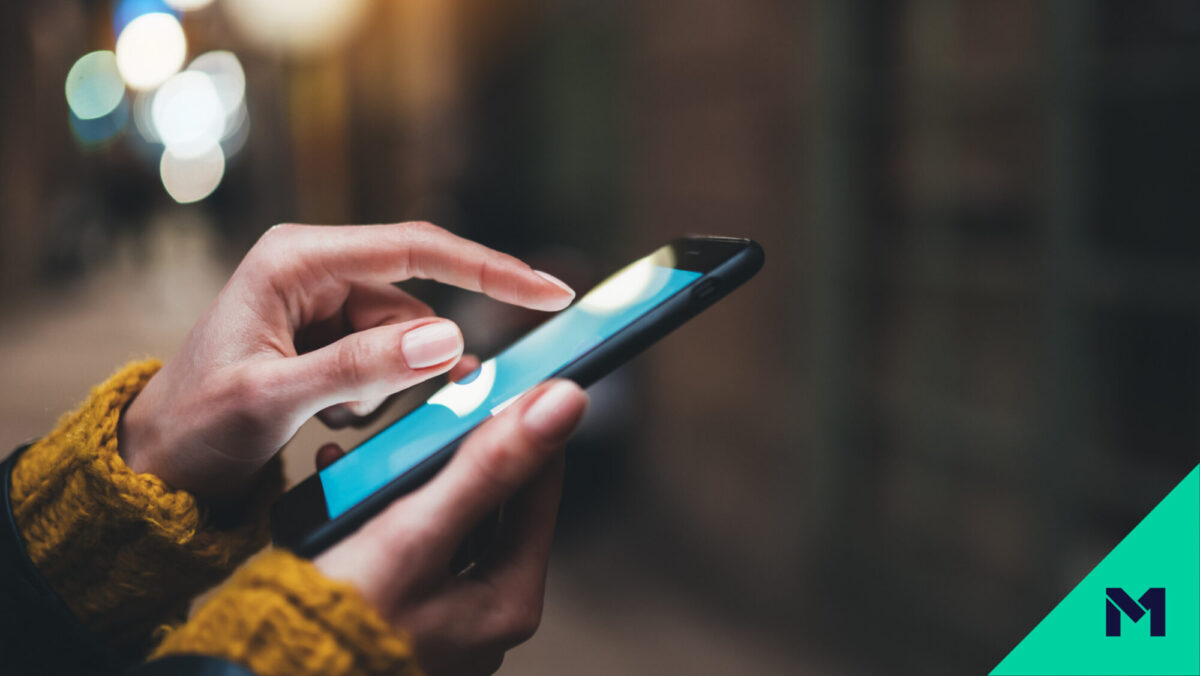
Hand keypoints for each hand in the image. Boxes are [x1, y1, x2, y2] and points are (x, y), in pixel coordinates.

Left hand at [118, 222, 574, 501]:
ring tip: (331, 422)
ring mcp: (324, 304)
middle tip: (385, 412)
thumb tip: (448, 340)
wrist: (158, 465)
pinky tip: (330, 420)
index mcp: (297, 259)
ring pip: (407, 341)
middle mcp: (316, 270)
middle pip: (415, 306)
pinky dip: (375, 397)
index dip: (490, 270)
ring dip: (387, 389)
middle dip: (415, 363)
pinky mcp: (329, 337)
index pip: (416, 250)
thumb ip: (358, 367)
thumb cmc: (196, 426)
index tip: (551, 292)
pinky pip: (388, 361)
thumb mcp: (272, 400)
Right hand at [314, 379, 587, 675]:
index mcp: (508, 599)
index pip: (539, 485)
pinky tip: (345, 473)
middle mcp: (485, 611)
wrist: (262, 675)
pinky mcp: (401, 608)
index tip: (508, 377)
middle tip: (440, 398)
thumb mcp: (418, 531)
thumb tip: (564, 406)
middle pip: (492, 498)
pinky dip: (382, 503)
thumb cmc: (338, 621)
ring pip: (445, 513)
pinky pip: (406, 537)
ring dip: (415, 470)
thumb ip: (488, 466)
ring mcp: (444, 613)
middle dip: (460, 445)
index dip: (525, 424)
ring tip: (386, 433)